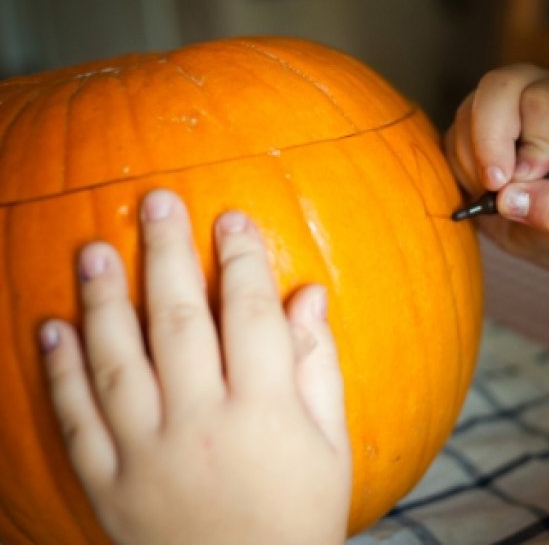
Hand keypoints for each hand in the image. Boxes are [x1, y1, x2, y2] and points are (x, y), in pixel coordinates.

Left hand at [38, 189, 351, 544]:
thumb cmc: (300, 515)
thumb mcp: (331, 446)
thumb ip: (318, 367)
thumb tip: (308, 295)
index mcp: (264, 412)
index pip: (249, 317)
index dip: (241, 262)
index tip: (231, 218)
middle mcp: (201, 425)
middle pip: (178, 323)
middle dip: (166, 256)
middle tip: (154, 201)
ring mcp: (147, 454)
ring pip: (118, 363)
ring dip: (102, 301)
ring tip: (93, 248)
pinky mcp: (108, 484)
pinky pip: (77, 421)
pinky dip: (60, 373)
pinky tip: (52, 328)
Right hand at [444, 64, 548, 254]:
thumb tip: (510, 198)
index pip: (544, 101)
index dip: (532, 143)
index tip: (530, 179)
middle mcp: (539, 92)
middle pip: (498, 86)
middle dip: (489, 140)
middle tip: (495, 185)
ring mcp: (503, 106)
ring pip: (468, 112)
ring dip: (473, 162)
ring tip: (499, 195)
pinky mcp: (474, 124)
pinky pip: (451, 136)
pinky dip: (460, 169)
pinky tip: (485, 190)